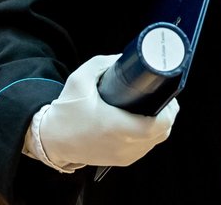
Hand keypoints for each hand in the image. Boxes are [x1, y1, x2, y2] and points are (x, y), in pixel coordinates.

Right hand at [33, 54, 179, 169]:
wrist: (52, 140)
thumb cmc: (66, 111)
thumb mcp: (80, 79)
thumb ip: (104, 64)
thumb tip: (125, 59)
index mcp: (116, 127)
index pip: (158, 125)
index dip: (169, 109)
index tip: (166, 94)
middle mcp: (124, 146)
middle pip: (162, 132)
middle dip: (166, 113)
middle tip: (160, 95)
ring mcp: (124, 156)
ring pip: (156, 141)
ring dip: (159, 124)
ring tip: (151, 106)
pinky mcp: (122, 160)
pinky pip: (145, 147)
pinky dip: (149, 134)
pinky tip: (141, 119)